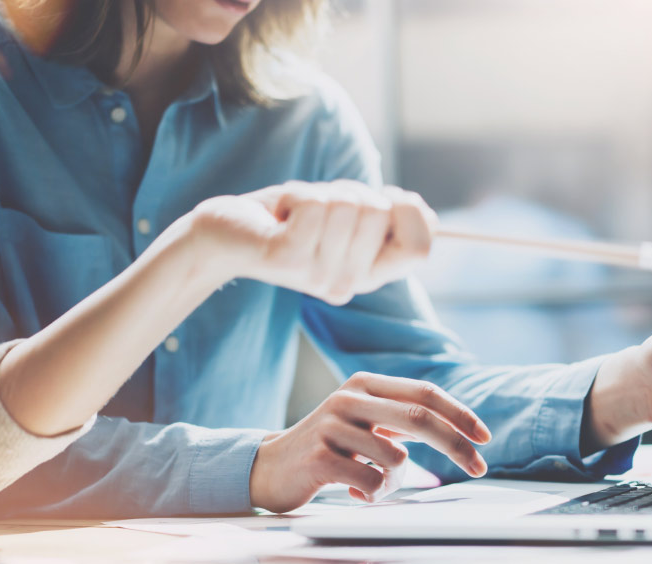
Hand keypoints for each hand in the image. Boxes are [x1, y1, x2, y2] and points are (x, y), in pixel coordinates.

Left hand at [187, 180, 436, 304]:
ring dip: (319, 192)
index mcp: (367, 275)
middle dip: (351, 192)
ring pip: (349, 204)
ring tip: (294, 214)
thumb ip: (384, 219)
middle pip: (382, 214)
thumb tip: (428, 216)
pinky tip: (279, 216)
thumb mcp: (344, 219)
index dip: (410, 212)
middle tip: (318, 210)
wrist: (223, 235)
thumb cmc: (286, 220)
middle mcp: (347, 283)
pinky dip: (296, 194)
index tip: (383, 198)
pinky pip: (316, 204)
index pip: (420, 248)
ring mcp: (319, 274)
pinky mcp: (289, 258)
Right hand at [249, 372, 491, 512]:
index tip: (484, 437)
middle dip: (456, 445)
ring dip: (395, 481)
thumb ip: (402, 419)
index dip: (459, 414)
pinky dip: (370, 494)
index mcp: (365, 384)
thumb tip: (458, 431)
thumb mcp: (365, 422)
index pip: (424, 393)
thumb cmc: (329, 448)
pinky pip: (370, 483)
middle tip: (480, 467)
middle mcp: (349, 398)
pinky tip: (348, 489)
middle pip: (420, 418)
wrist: (269, 468)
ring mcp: (332, 426)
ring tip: (368, 482)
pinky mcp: (319, 457)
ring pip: (396, 459)